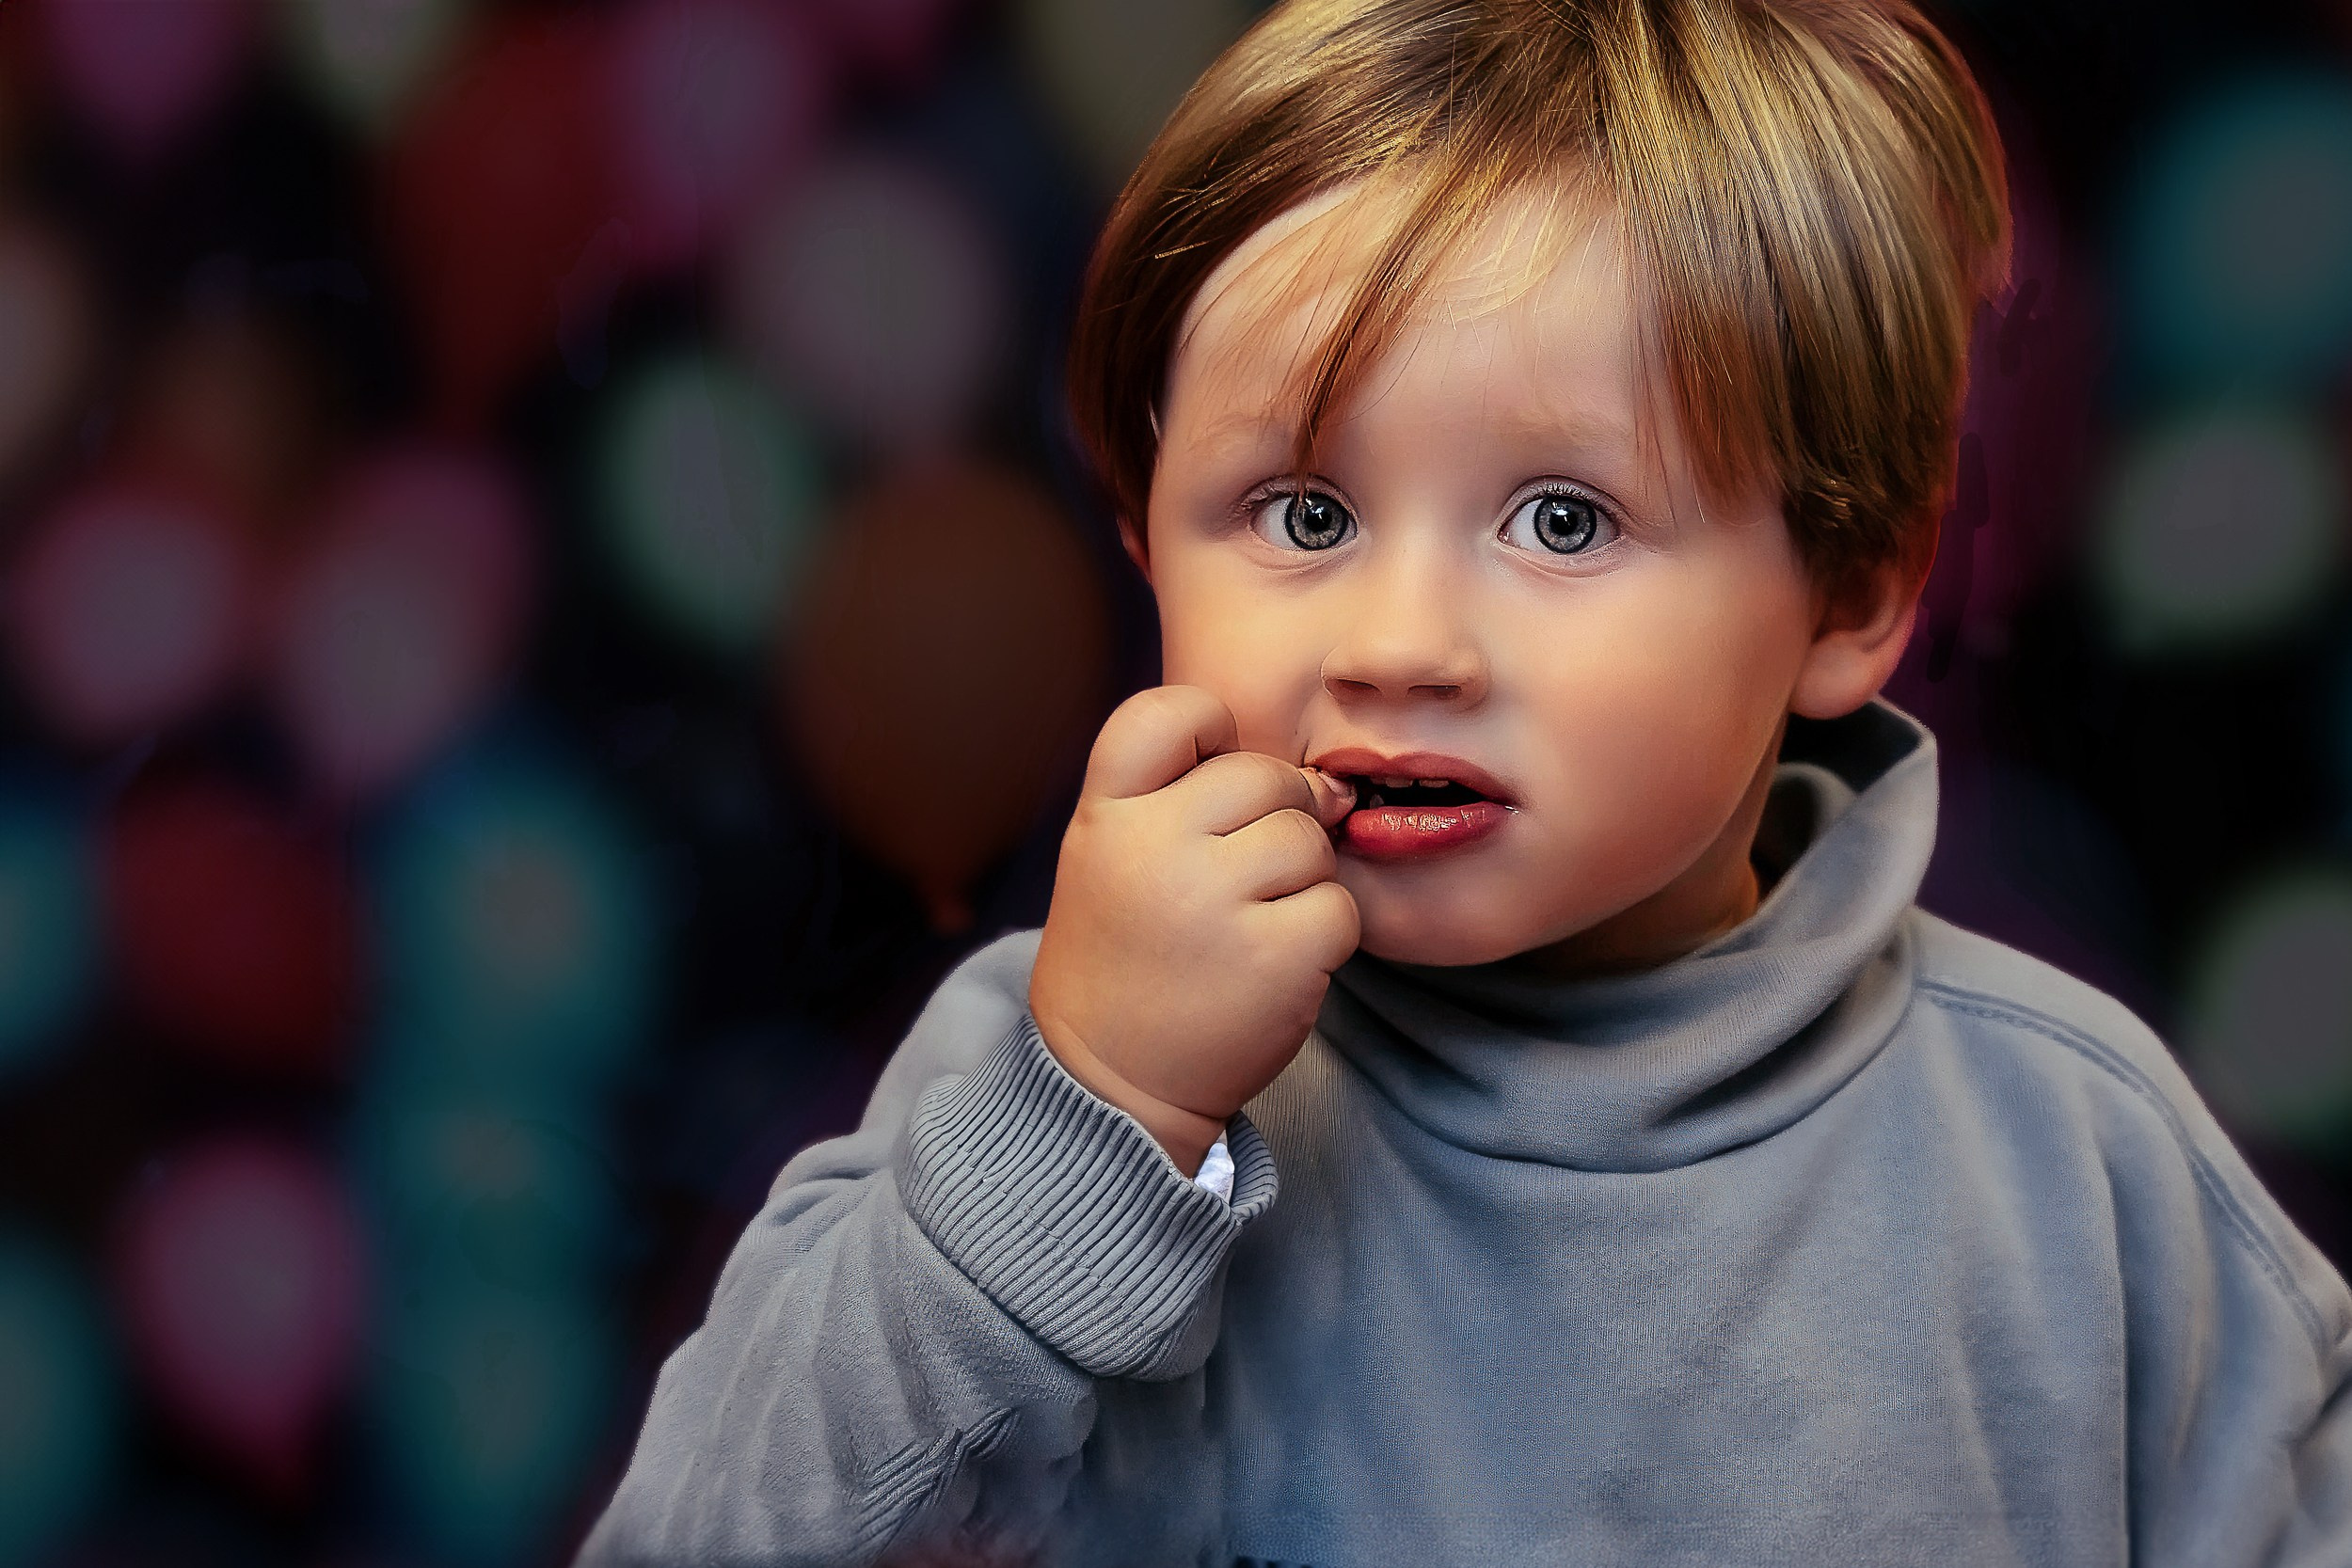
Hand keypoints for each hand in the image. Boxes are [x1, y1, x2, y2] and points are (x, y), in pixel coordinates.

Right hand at [1028, 685, 1360, 1175]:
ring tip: (1252, 928)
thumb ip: (1192, 800)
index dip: (1210, 730)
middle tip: (1240, 884)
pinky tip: (1279, 966)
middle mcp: (1152, 847)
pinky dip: (1326, 937)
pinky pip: (1340, 907)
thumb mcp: (1115, 859)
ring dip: (1303, 882)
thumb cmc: (1131, 960)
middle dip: (1276, 821)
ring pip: (1310, 840)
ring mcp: (1213, 900)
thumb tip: (1330, 786)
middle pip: (1265, 775)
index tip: (1210, 782)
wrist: (1111, 1088)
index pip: (1170, 711)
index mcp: (1105, 815)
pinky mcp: (1275, 955)